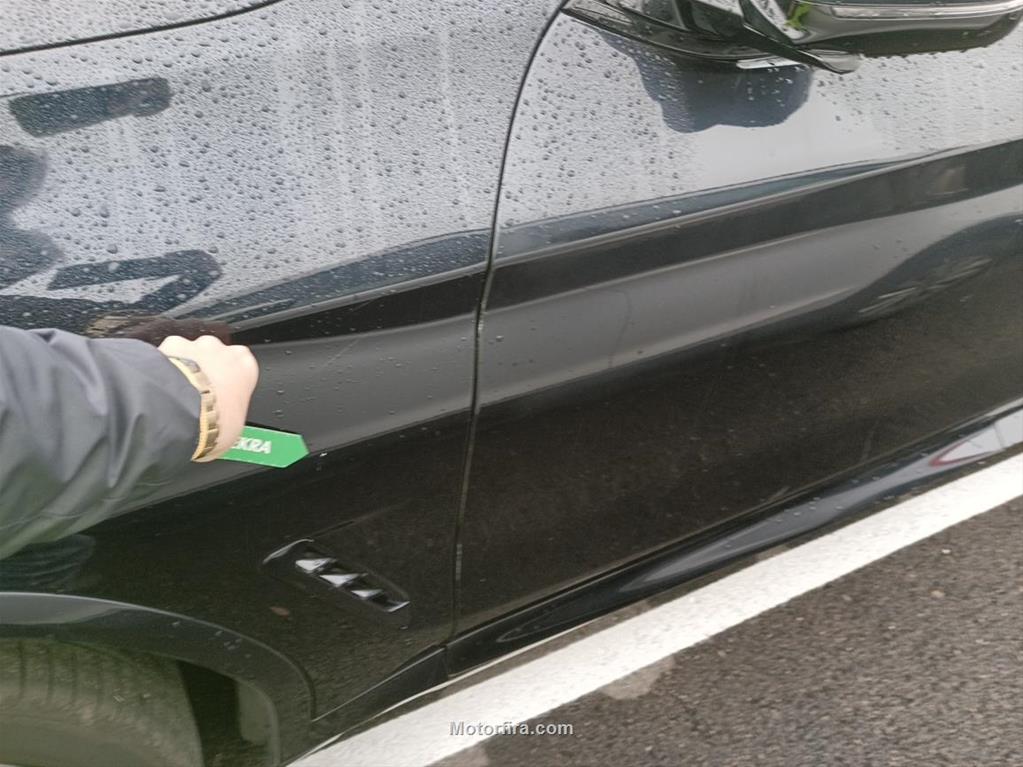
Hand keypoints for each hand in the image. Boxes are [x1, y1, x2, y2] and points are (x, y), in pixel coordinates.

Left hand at [158, 334, 258, 460]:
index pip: (243, 369)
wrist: (181, 412)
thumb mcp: (235, 428)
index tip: (223, 398)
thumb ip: (232, 415)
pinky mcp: (170, 346)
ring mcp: (196, 347)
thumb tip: (224, 427)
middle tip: (199, 397)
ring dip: (186, 369)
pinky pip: (168, 354)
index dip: (231, 385)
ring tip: (177, 394)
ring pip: (191, 353)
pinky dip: (164, 367)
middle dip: (207, 372)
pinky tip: (161, 387)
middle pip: (216, 356)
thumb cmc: (213, 419)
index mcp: (246, 368)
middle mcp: (223, 351)